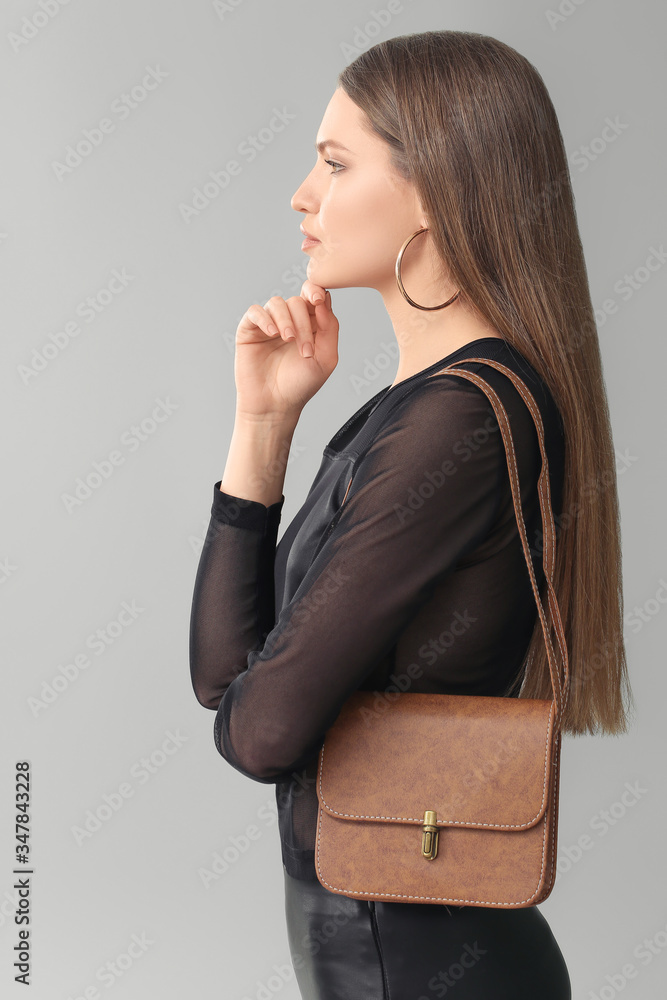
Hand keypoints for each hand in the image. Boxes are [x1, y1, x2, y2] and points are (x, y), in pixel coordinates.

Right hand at [232, 280, 338, 419]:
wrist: (275, 405)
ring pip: (277, 303)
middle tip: (305, 349)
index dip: (315, 291)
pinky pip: (255, 311)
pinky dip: (265, 318)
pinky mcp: (249, 330)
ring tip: (288, 340)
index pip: (313, 296)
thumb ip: (330, 328)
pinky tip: (272, 333)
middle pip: (297, 301)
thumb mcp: (326, 358)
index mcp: (310, 324)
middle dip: (304, 322)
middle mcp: (289, 321)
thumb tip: (324, 299)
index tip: (318, 299)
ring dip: (286, 320)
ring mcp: (269, 324)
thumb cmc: (300, 385)